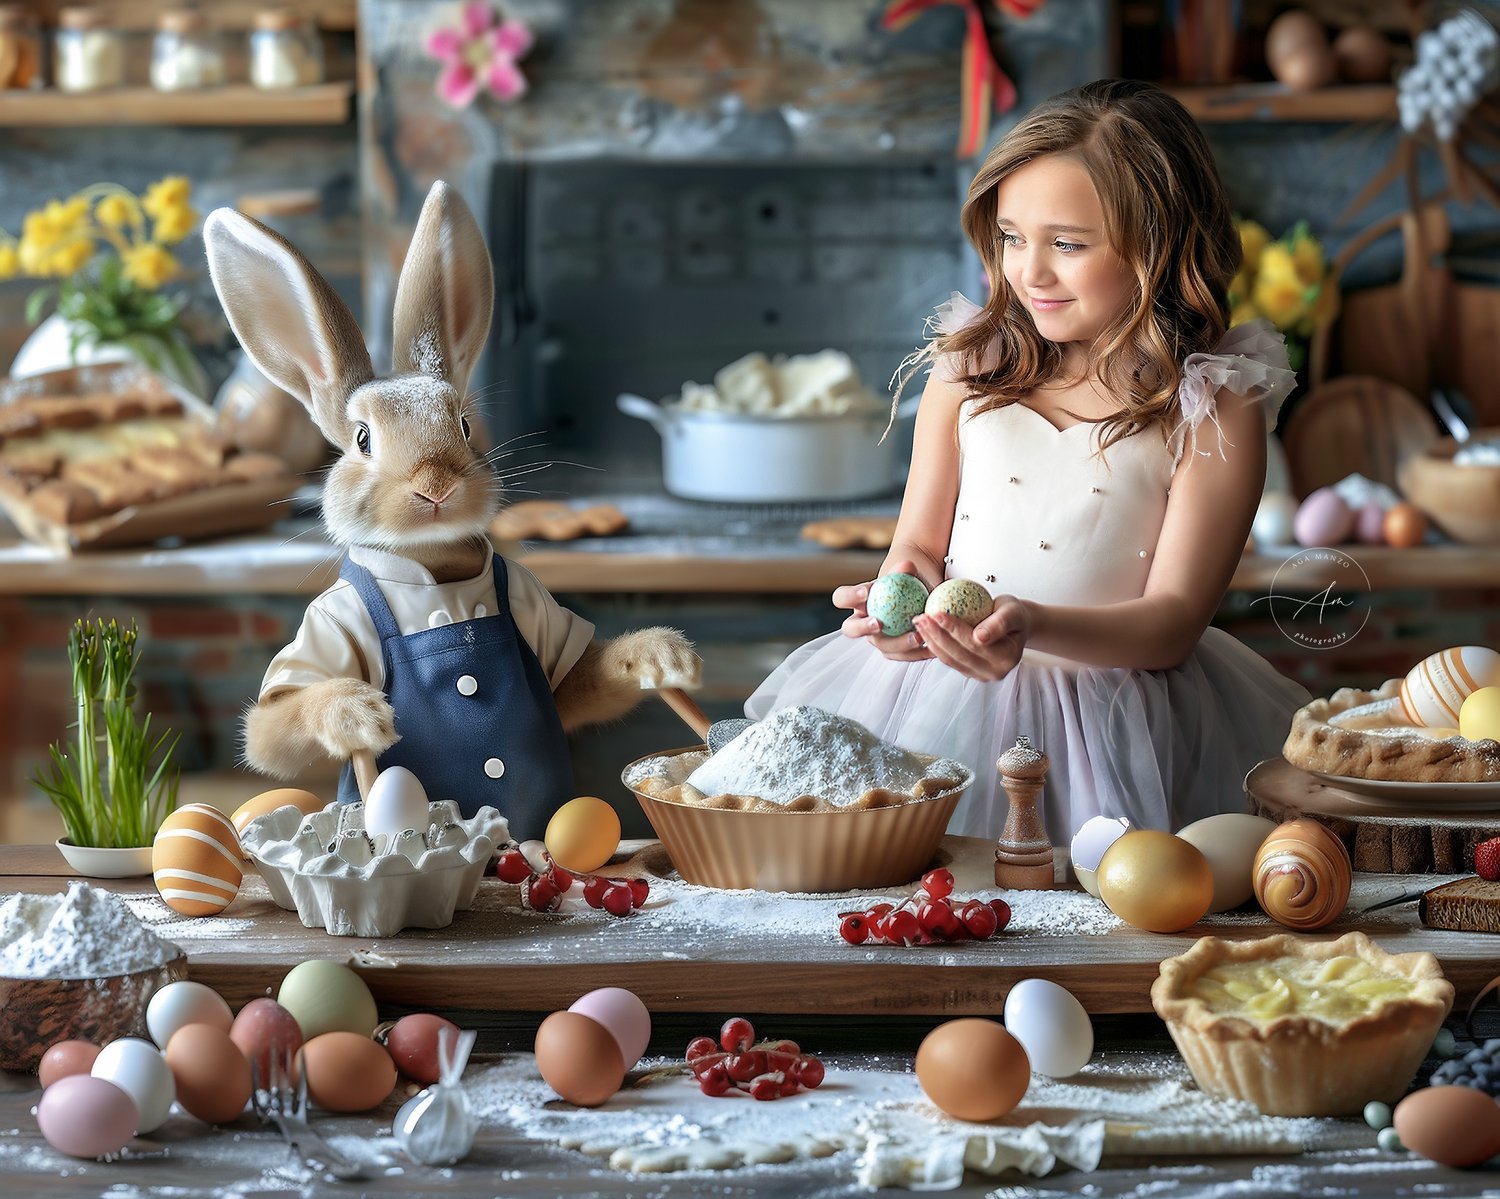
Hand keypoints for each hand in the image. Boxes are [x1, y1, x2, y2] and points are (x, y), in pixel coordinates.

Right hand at [834, 559, 934, 661]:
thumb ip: (905, 569)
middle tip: (879, 624)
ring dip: (897, 644)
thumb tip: (906, 566)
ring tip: (917, 637)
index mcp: (858, 600)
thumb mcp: (908, 570)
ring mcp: (879, 638)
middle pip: (851, 629)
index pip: (842, 598)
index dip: (848, 597)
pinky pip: (902, 655)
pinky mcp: (897, 649)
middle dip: (862, 628)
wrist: (923, 588)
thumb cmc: (909, 576)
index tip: (865, 593)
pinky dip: (918, 653)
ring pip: (881, 647)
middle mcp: (863, 621)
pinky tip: (932, 647)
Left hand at [911, 595, 1030, 680]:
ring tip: (919, 622)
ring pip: (950, 659)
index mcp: (1007, 658)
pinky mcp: (969, 673)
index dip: (953, 629)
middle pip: (958, 654)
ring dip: (931, 641)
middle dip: (936, 635)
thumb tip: (980, 638)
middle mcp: (994, 672)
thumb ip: (1000, 623)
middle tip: (920, 617)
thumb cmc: (1014, 614)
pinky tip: (924, 631)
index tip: (936, 612)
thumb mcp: (1012, 611)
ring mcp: (981, 675)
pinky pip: (948, 660)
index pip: (974, 643)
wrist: (1014, 625)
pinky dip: (934, 646)